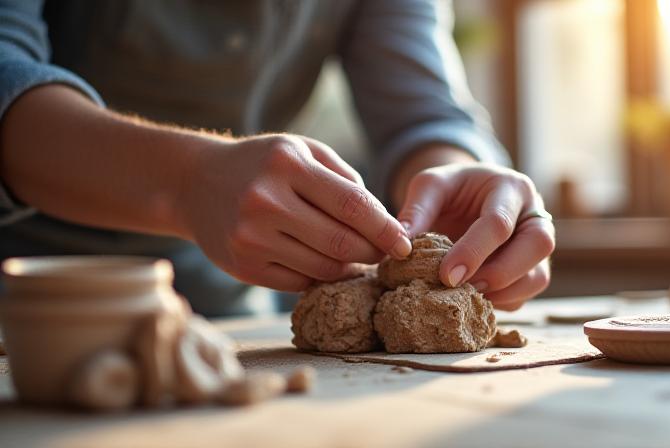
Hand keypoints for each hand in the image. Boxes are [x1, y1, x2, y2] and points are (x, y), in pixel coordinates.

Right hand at [180, 134, 410, 290]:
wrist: (195, 183)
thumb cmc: (263, 164)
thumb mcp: (303, 150)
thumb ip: (346, 179)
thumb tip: (385, 221)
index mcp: (288, 166)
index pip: (353, 205)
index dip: (386, 228)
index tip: (406, 244)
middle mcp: (266, 202)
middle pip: (341, 242)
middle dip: (373, 253)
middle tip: (385, 254)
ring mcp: (251, 237)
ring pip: (323, 267)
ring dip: (350, 268)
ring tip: (359, 259)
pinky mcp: (243, 266)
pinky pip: (299, 282)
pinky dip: (321, 277)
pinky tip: (327, 266)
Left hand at [397, 164, 554, 309]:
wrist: (469, 196)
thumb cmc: (452, 190)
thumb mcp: (431, 186)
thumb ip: (417, 210)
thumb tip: (401, 248)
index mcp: (510, 188)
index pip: (499, 222)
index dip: (473, 252)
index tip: (446, 276)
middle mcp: (534, 215)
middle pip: (538, 245)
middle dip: (499, 273)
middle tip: (461, 288)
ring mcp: (537, 245)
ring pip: (538, 276)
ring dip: (502, 293)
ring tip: (464, 297)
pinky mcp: (531, 270)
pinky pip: (525, 295)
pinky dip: (499, 303)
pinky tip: (471, 300)